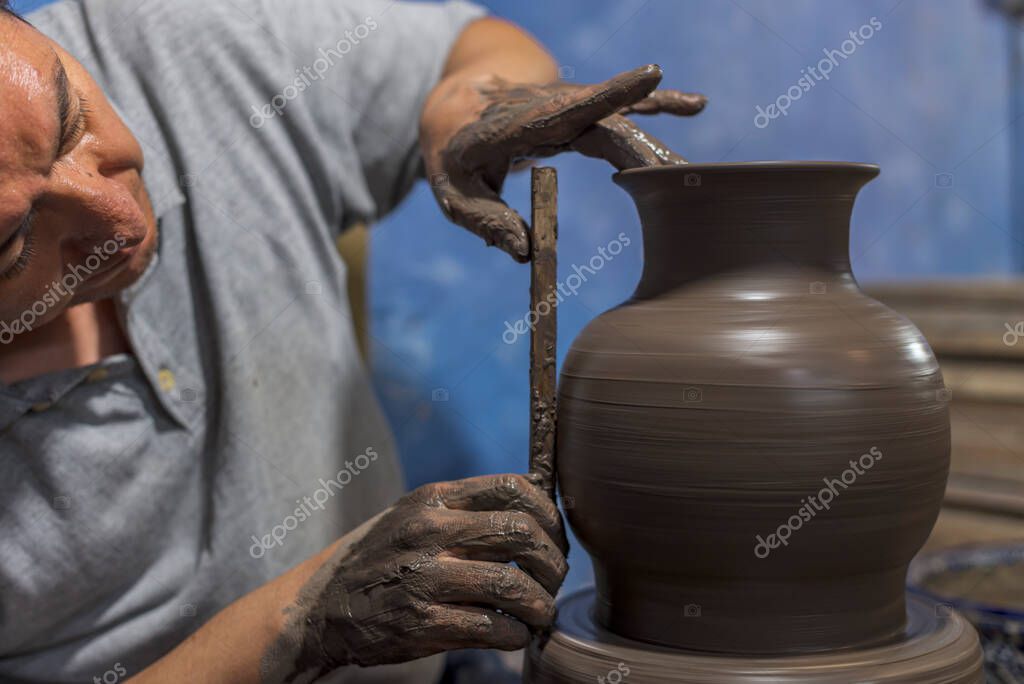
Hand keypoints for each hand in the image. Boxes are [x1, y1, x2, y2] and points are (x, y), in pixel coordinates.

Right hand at [264, 474, 567, 677]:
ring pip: (514, 585)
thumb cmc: (380, 559)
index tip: (555, 537)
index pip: (514, 488)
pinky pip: (492, 627)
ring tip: (542, 613)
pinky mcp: (421, 623)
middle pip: (522, 534)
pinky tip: (514, 635)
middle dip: (554, 561)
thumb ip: (464, 511)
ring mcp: (424, 578)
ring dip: (542, 604)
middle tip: (555, 579)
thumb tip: (535, 512)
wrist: (321, 608)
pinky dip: (516, 635)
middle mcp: (430, 532)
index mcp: (434, 500)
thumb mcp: (413, 516)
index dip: (549, 514)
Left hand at [420, 64, 705, 261]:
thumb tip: (526, 254)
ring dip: (656, 149)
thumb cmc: (455, 154)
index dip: (610, 94)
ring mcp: (570, 105)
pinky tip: (696, 105)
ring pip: (621, 122)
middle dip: (644, 154)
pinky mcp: (582, 110)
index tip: (651, 75)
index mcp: (516, 122)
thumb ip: (485, 221)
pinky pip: (624, 108)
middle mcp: (551, 106)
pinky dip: (658, 106)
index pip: (567, 108)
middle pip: (608, 127)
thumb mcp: (453, 193)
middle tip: (679, 184)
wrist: (458, 107)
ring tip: (690, 174)